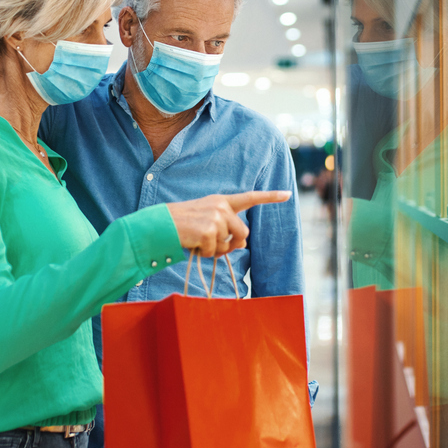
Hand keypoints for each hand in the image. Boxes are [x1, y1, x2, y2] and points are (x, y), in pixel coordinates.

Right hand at [166, 191, 291, 256]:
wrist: (159, 224)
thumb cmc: (184, 225)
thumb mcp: (207, 221)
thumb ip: (226, 229)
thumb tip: (242, 243)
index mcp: (222, 201)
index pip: (250, 198)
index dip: (270, 197)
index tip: (288, 194)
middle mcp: (221, 206)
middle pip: (243, 233)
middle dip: (232, 244)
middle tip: (214, 244)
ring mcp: (215, 218)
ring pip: (229, 244)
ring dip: (216, 250)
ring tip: (199, 241)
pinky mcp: (208, 231)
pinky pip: (214, 252)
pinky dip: (204, 253)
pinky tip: (193, 243)